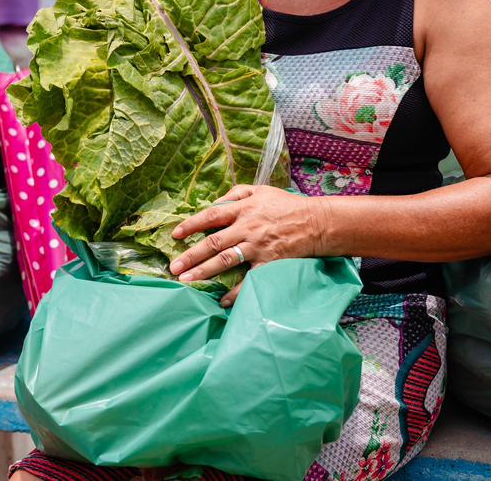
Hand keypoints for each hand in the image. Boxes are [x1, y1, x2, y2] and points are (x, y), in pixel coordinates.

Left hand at [169, 185, 324, 306]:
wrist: (316, 222)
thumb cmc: (287, 205)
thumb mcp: (261, 190)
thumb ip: (237, 193)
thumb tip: (216, 201)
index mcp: (244, 209)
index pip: (211, 215)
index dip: (191, 225)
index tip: (175, 235)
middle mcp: (247, 228)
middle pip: (213, 242)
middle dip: (190, 255)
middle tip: (173, 267)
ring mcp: (258, 247)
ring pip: (225, 260)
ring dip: (204, 271)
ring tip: (186, 281)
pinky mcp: (269, 263)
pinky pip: (249, 280)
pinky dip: (235, 292)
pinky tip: (222, 300)